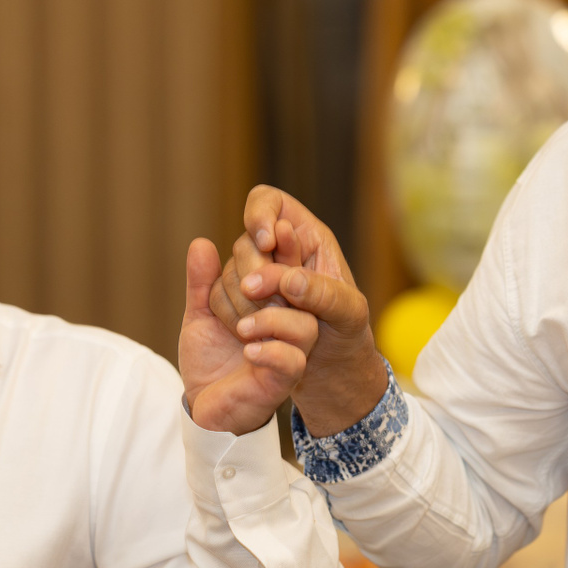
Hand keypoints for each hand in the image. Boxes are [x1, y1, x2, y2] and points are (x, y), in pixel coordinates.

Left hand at [180, 236, 320, 434]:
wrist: (204, 404)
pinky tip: (248, 351)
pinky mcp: (284, 378)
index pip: (283, 267)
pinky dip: (270, 353)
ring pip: (303, 325)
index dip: (275, 248)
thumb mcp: (200, 315)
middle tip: (243, 284)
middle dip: (268, 281)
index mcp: (273, 302)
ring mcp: (290, 350)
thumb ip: (202, 283)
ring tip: (241, 328)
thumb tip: (201, 243)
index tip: (258, 236)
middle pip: (297, 291)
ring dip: (271, 320)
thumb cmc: (210, 357)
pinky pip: (292, 361)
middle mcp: (288, 322)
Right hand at [208, 185, 355, 326]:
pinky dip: (231, 313)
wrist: (330, 366)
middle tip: (276, 301)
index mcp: (306, 237)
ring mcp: (253, 276)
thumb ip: (325, 294)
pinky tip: (255, 332)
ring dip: (247, 299)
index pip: (269, 202)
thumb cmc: (347, 330)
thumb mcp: (349, 312)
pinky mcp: (237, 302)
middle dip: (256, 271)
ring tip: (277, 322)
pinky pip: (217, 297)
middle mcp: (275, 252)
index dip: (260, 214)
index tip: (268, 242)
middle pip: (245, 242)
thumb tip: (290, 280)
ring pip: (229, 271)